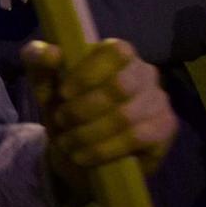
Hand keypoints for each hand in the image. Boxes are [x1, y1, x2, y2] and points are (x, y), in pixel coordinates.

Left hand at [23, 39, 178, 200]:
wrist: (79, 150)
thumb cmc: (64, 106)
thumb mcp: (44, 83)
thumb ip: (39, 62)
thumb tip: (53, 52)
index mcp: (118, 54)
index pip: (117, 51)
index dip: (89, 72)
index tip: (63, 93)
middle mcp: (145, 73)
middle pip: (121, 86)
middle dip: (83, 108)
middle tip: (61, 121)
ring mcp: (159, 101)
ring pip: (126, 116)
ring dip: (89, 133)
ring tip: (67, 142)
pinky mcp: (166, 129)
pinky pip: (137, 138)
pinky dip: (104, 149)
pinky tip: (84, 155)